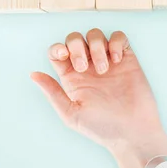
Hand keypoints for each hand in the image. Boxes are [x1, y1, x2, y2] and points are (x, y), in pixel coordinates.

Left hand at [31, 29, 166, 164]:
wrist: (133, 132)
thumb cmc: (103, 128)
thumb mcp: (72, 114)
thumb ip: (53, 93)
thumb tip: (33, 74)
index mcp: (72, 78)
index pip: (57, 52)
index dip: (57, 48)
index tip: (64, 55)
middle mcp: (88, 67)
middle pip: (75, 39)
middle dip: (77, 46)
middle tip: (84, 67)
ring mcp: (108, 62)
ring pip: (95, 35)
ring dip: (96, 46)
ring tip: (104, 68)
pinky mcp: (126, 60)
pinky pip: (119, 38)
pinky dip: (116, 42)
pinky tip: (117, 60)